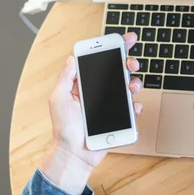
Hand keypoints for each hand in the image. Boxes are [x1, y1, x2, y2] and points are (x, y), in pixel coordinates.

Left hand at [41, 32, 143, 194]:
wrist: (75, 154)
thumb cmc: (64, 129)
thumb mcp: (58, 98)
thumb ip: (66, 78)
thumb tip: (72, 58)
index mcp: (84, 84)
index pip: (99, 62)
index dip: (112, 49)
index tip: (123, 40)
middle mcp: (99, 93)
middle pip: (118, 71)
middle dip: (128, 62)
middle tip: (130, 62)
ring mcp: (111, 105)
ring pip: (129, 87)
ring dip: (134, 82)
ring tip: (132, 86)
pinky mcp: (120, 119)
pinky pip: (132, 109)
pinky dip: (135, 105)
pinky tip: (133, 105)